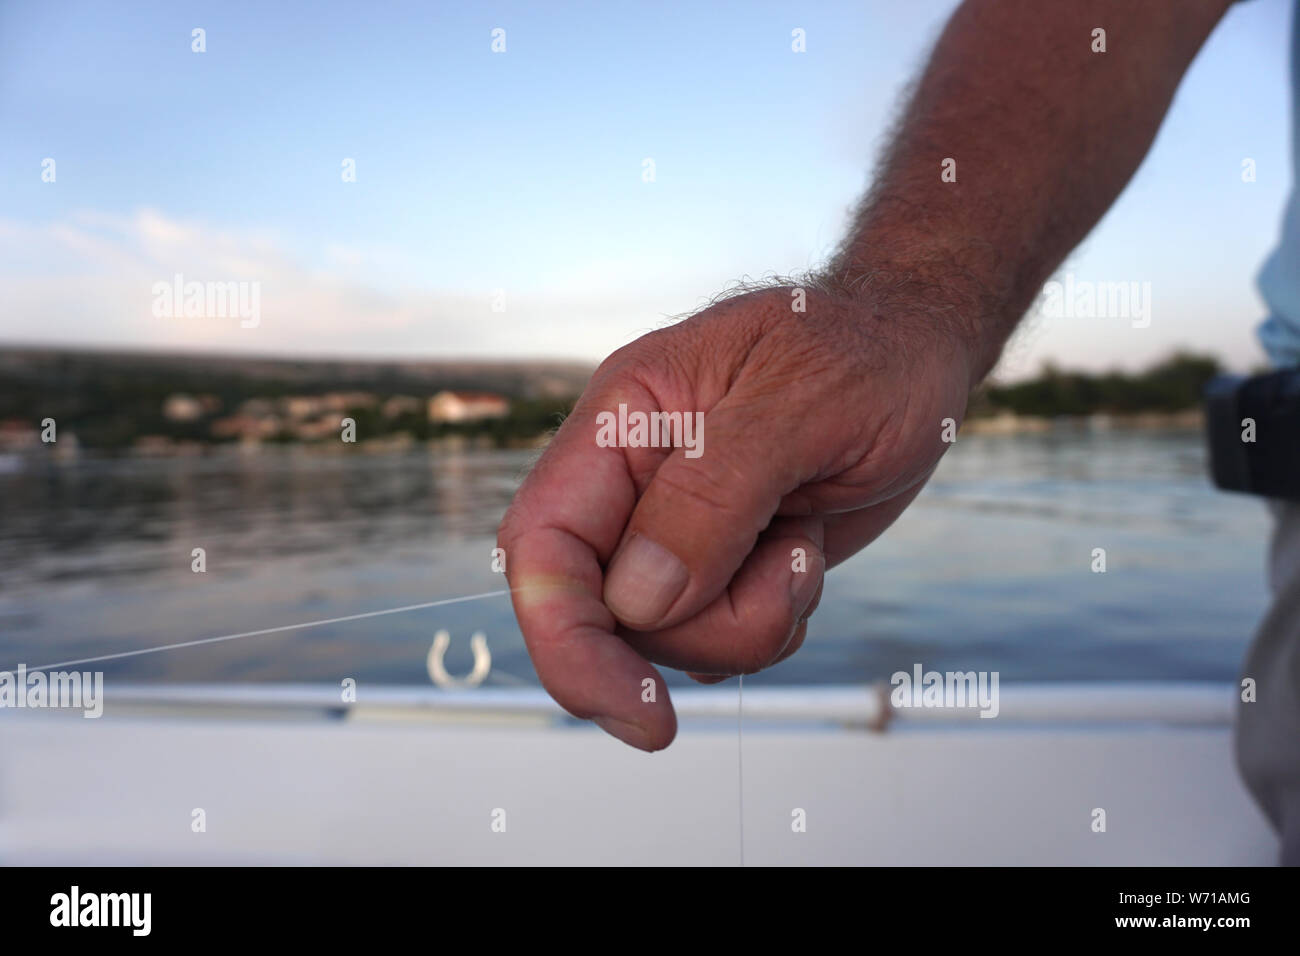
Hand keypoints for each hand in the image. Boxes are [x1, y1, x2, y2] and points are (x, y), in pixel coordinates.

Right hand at [497, 284, 976, 748]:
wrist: (915, 359)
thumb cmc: (862, 356)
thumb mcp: (800, 405)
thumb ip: (711, 497)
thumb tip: (637, 598)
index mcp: (622, 422)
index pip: (544, 545)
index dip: (566, 639)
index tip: (634, 709)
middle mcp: (631, 483)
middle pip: (609, 615)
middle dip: (706, 626)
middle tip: (792, 569)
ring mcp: (672, 531)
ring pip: (670, 638)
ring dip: (754, 619)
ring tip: (805, 545)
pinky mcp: (716, 567)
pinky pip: (718, 642)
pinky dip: (770, 623)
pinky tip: (801, 559)